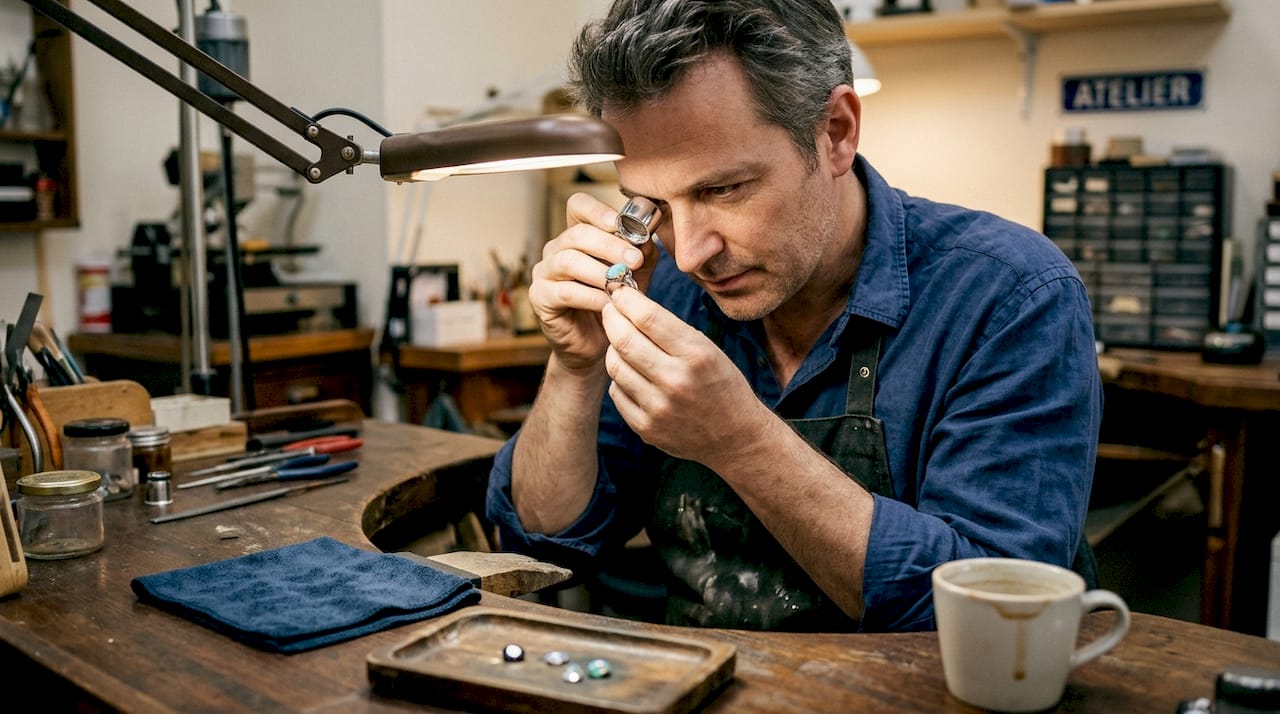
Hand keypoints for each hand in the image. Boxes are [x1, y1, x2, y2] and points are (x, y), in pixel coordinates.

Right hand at [529, 192, 658, 371]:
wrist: (599, 343)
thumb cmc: (615, 304)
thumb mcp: (636, 273)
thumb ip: (642, 252)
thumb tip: (647, 237)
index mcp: (577, 236)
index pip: (578, 206)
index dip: (598, 211)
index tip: (621, 224)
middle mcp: (556, 249)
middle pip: (577, 234)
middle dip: (609, 245)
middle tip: (635, 259)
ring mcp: (544, 273)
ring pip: (568, 260)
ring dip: (600, 271)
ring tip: (622, 283)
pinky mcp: (540, 298)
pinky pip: (565, 291)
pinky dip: (590, 296)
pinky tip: (608, 303)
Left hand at [601, 286, 772, 466]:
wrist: (735, 437)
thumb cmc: (721, 383)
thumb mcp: (707, 349)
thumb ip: (670, 329)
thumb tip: (628, 302)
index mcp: (697, 355)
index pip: (648, 317)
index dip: (626, 299)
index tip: (619, 290)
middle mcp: (676, 381)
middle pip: (624, 340)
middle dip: (611, 318)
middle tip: (610, 310)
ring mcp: (658, 408)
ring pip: (615, 366)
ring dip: (614, 347)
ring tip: (622, 341)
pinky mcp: (646, 428)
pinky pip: (617, 392)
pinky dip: (620, 378)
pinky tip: (632, 373)